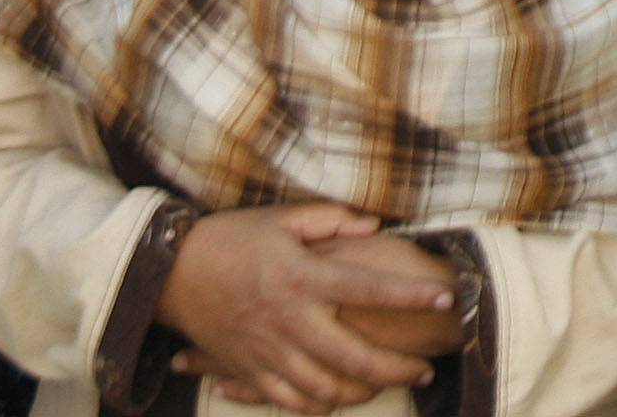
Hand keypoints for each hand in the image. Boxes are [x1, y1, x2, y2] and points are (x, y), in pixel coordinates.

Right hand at [155, 205, 457, 416]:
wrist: (170, 272)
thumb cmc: (231, 238)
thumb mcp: (281, 218)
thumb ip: (331, 220)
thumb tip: (374, 225)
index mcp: (301, 276)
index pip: (368, 288)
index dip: (410, 296)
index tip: (446, 297)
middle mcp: (289, 318)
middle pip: (354, 356)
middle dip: (396, 367)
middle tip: (425, 367)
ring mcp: (268, 350)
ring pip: (326, 387)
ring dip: (363, 391)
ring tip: (390, 384)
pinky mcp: (248, 369)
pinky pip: (290, 400)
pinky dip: (319, 404)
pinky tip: (340, 398)